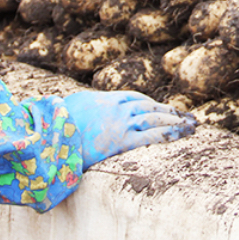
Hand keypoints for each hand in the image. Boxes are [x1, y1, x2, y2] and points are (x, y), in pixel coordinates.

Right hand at [62, 90, 197, 168]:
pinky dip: (167, 135)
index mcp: (104, 99)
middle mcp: (116, 108)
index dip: (152, 104)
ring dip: (175, 122)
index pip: (135, 98)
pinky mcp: (120, 141)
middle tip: (187, 117)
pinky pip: (149, 137)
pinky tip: (180, 135)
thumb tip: (79, 109)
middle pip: (149, 107)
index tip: (164, 108)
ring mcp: (119, 123)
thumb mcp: (69, 109)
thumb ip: (81, 108)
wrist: (48, 134)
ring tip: (191, 126)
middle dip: (170, 113)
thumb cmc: (53, 124)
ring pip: (154, 119)